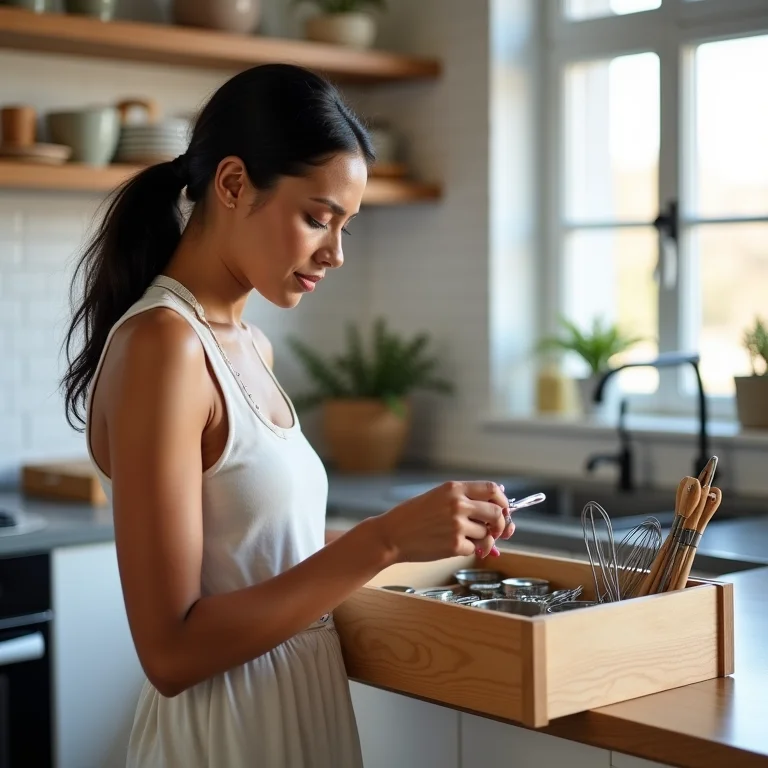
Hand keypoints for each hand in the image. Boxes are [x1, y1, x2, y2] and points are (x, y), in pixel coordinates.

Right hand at [376, 481, 510, 563]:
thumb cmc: (412, 516)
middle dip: (500, 525)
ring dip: (483, 540)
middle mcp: (458, 504)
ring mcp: (457, 525)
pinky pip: (475, 549)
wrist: (392, 534)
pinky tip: (456, 546)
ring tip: (468, 540)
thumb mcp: (437, 497)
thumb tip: (497, 505)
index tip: (504, 509)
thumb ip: (464, 498)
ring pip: (487, 534)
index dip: (503, 501)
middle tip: (495, 531)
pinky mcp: (454, 545)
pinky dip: (470, 550)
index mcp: (454, 488)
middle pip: (496, 513)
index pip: (493, 489)